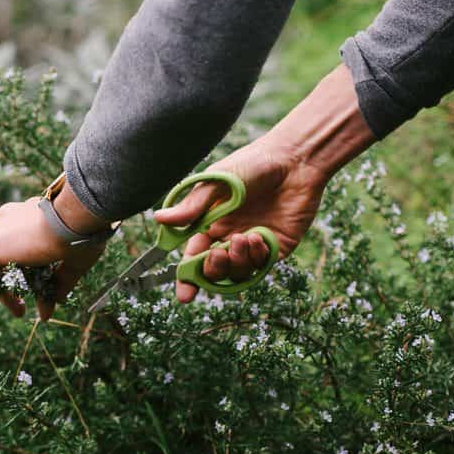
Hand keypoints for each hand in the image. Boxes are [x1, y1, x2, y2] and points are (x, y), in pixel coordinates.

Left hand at [0, 197, 110, 318]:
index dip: (22, 274)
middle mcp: (7, 221)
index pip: (15, 246)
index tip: (38, 297)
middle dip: (2, 285)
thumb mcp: (73, 262)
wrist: (73, 218)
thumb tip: (54, 303)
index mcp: (27, 218)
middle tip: (19, 310)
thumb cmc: (81, 234)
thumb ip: (62, 282)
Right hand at [151, 137, 327, 302]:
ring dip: (236, 262)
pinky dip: (256, 258)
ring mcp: (254, 243)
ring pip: (239, 272)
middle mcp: (231, 236)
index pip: (195, 256)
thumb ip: (191, 206)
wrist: (294, 159)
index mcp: (211, 223)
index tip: (184, 294)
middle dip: (214, 269)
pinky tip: (257, 237)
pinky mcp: (277, 245)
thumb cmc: (253, 163)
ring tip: (241, 239)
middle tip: (217, 254)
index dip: (188, 277)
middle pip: (216, 270)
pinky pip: (262, 265)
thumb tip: (159, 218)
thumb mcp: (217, 181)